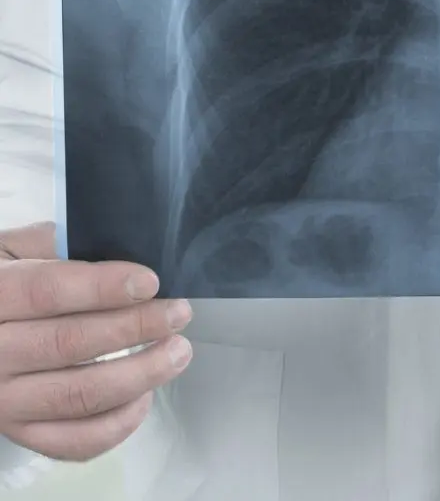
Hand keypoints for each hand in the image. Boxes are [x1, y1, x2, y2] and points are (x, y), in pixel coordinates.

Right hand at [0, 222, 192, 461]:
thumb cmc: (5, 283)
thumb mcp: (14, 251)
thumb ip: (52, 245)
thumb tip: (110, 243)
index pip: (47, 291)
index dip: (103, 287)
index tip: (150, 282)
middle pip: (68, 344)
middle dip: (134, 328)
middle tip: (178, 313)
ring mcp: (2, 400)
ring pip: (75, 396)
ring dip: (138, 375)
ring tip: (178, 352)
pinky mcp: (18, 433)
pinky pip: (71, 441)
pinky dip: (115, 424)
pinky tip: (145, 396)